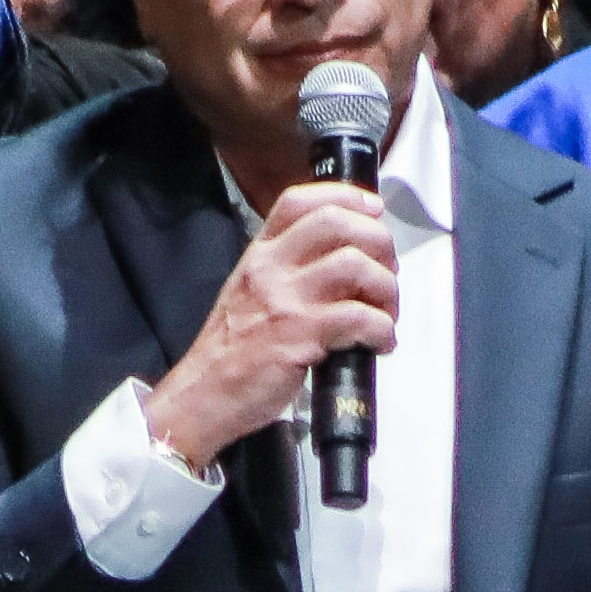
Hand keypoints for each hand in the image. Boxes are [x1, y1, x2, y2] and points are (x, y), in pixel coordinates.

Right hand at [143, 183, 398, 468]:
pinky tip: (378, 344)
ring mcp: (284, 300)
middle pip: (336, 222)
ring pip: (355, 265)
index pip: (300, 201)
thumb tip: (347, 262)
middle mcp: (270, 268)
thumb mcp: (251, 293)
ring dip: (385, 288)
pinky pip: (359, 318)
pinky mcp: (299, 336)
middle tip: (387, 272)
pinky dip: (382, 330)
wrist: (202, 395)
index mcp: (260, 254)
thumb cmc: (232, 352)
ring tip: (386, 312)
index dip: (346, 196)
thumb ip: (290, 271)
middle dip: (379, 242)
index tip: (374, 210)